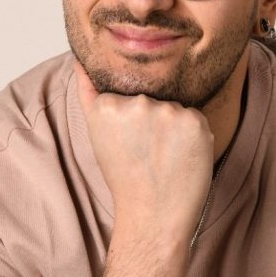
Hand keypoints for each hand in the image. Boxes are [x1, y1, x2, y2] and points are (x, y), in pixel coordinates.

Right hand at [74, 62, 213, 245]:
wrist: (154, 216)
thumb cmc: (125, 179)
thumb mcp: (97, 134)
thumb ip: (89, 93)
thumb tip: (80, 60)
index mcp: (107, 105)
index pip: (127, 95)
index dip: (131, 122)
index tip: (130, 144)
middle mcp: (137, 103)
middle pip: (152, 100)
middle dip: (153, 122)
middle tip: (148, 155)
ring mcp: (167, 110)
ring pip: (174, 109)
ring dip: (173, 128)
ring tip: (165, 159)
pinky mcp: (194, 119)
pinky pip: (195, 118)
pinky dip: (192, 135)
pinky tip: (182, 158)